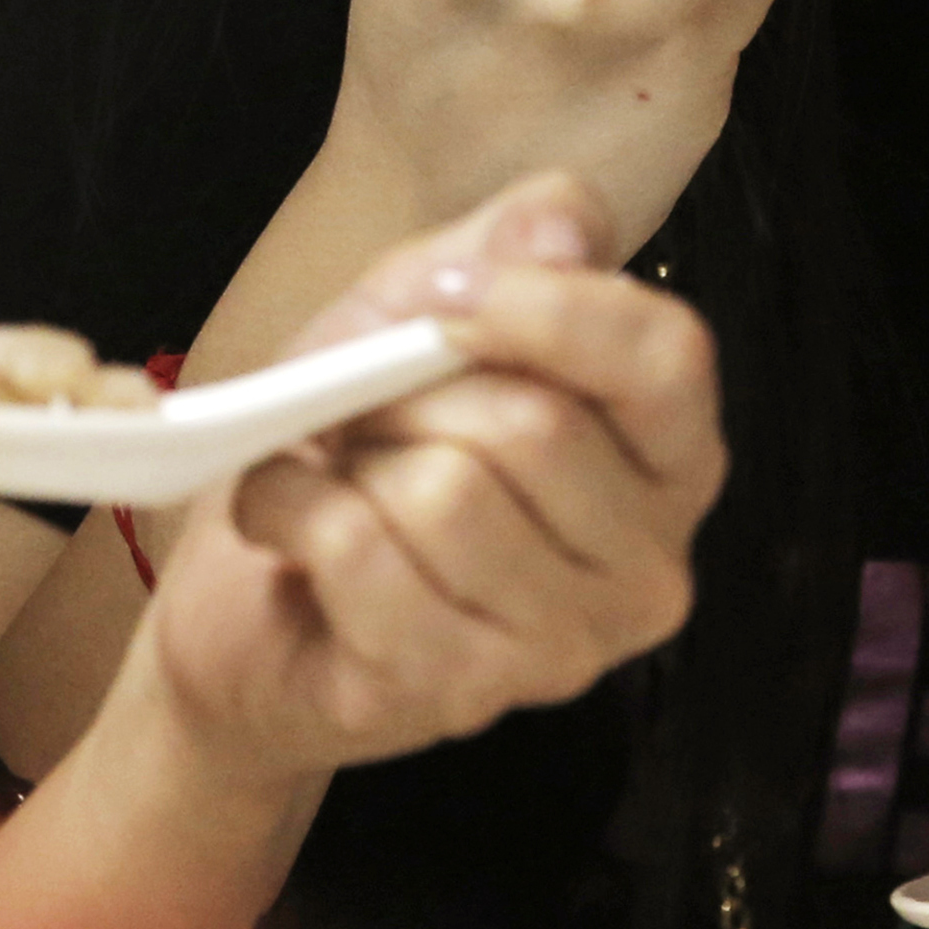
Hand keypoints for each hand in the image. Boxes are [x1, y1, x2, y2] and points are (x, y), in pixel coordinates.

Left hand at [127, 170, 725, 780]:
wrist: (256, 608)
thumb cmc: (365, 450)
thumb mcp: (424, 308)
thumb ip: (506, 245)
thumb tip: (558, 233)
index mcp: (671, 460)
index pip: (667, 359)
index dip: (550, 308)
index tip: (441, 294)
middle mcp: (649, 568)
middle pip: (535, 425)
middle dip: (409, 393)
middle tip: (362, 410)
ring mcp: (564, 649)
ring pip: (445, 494)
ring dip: (351, 461)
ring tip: (337, 475)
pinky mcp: (461, 696)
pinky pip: (364, 556)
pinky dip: (289, 511)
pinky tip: (288, 523)